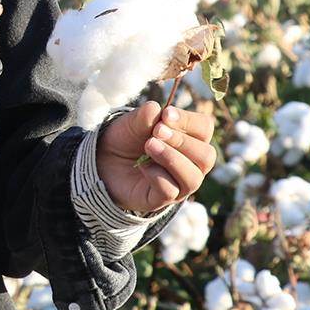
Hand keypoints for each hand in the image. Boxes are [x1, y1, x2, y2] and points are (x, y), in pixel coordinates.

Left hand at [95, 101, 216, 214]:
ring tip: (149, 145)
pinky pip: (170, 191)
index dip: (188, 120)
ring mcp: (179, 184)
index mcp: (189, 138)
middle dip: (181, 141)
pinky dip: (157, 175)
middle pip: (206, 155)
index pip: (204, 128)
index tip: (166, 114)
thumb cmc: (126, 139)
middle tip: (156, 131)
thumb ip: (146, 115)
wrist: (104, 159)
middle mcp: (190, 163)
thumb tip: (157, 109)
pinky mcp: (162, 199)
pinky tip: (142, 166)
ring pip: (193, 177)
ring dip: (171, 158)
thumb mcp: (132, 122)